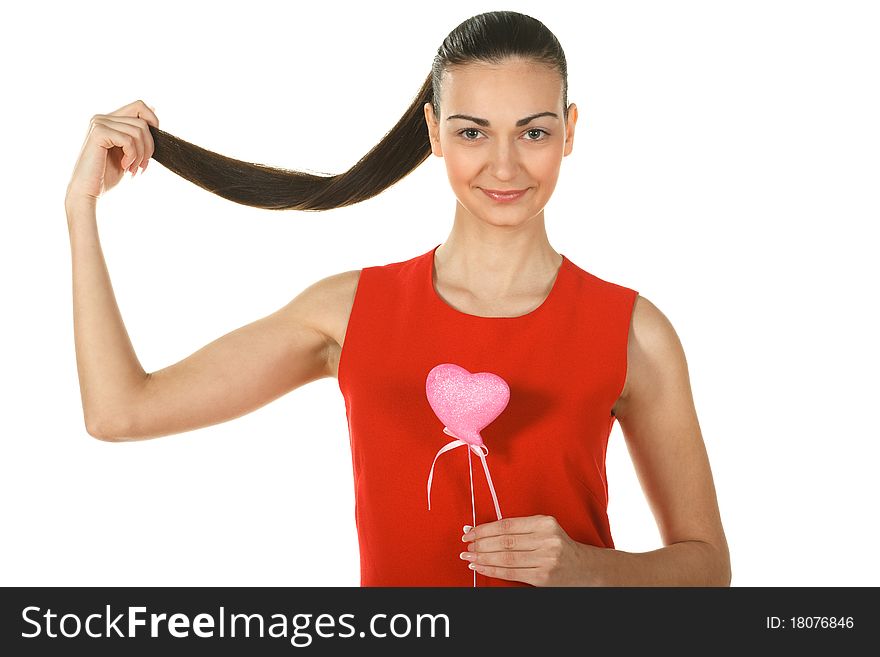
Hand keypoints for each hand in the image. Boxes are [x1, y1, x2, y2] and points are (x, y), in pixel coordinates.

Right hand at [66, 99, 159, 205]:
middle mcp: (102, 118)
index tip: (150, 147)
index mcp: (110, 120)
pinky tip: (124, 166)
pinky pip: (129, 140)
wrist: (89, 191)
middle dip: (149, 147)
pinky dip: (132, 156)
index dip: (153, 123)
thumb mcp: (129, 151)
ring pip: (138, 131)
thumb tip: (154, 108)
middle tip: (142, 166)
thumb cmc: (108, 174)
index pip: (140, 106)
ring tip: (133, 169)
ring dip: (141, 155)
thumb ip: (138, 132)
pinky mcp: (98, 132)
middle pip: (143, 122)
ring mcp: (99, 123)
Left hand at [459, 514, 599, 585]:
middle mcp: (546, 540)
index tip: (469, 531)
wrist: (585, 568)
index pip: (507, 525)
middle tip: (465, 545)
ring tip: (468, 556)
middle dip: (480, 543)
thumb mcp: (545, 530)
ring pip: (505, 558)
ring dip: (483, 557)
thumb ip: (519, 529)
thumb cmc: (559, 546)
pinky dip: (492, 569)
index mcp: (545, 523)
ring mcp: (545, 560)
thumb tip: (482, 529)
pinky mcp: (542, 578)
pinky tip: (480, 566)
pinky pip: (511, 573)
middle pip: (504, 542)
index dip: (484, 528)